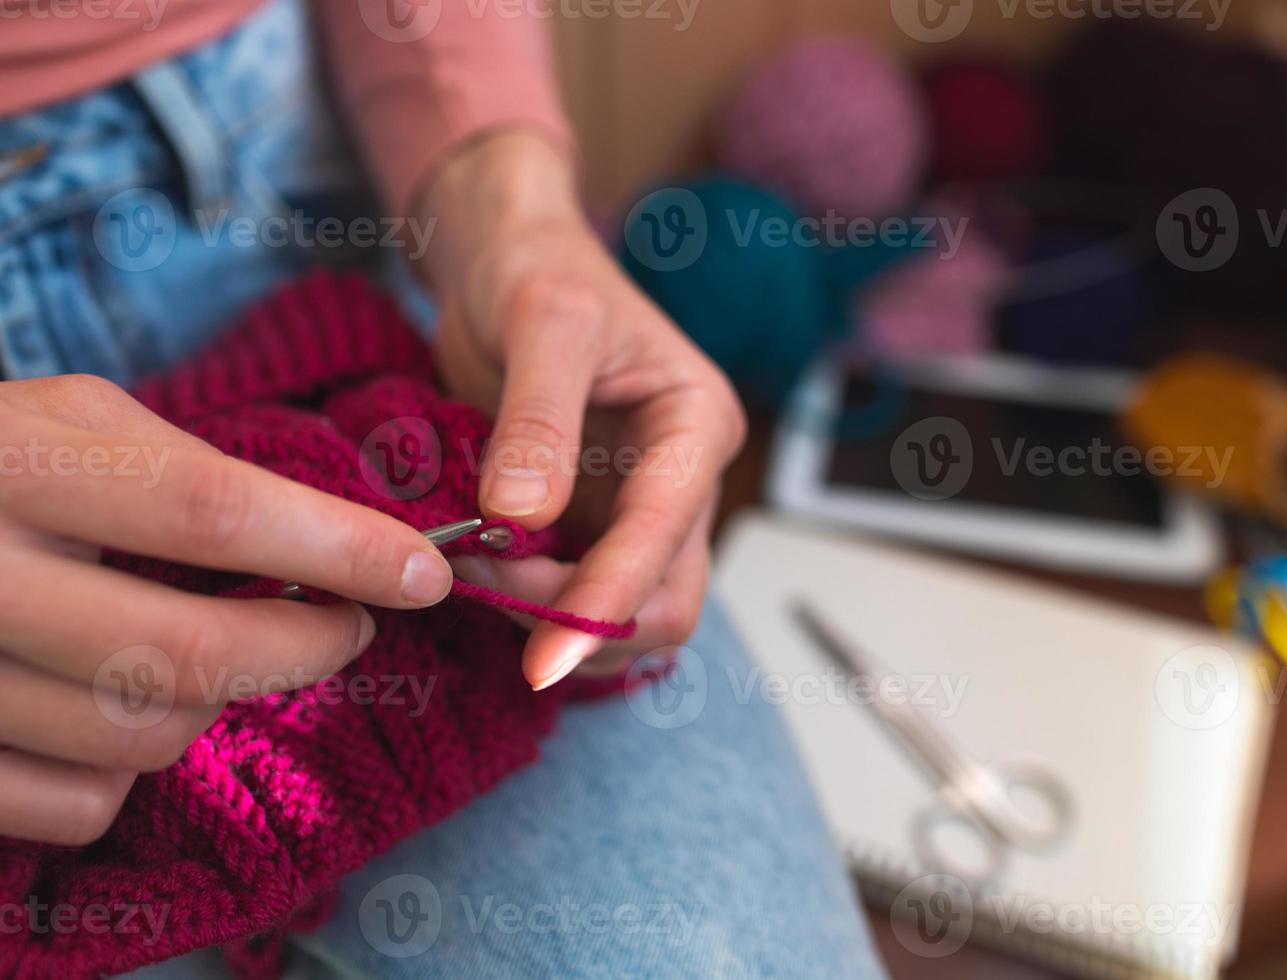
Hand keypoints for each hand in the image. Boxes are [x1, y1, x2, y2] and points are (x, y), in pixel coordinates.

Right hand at [0, 375, 456, 844]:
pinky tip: (111, 703)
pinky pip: (79, 806)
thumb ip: (190, 476)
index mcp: (18, 461)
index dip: (336, 549)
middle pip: (187, 654)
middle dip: (305, 648)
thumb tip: (341, 548)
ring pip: (144, 736)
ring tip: (212, 648)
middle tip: (349, 624)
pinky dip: (125, 767)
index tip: (424, 570)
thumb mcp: (72, 423)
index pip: (211, 513)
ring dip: (215, 701)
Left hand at [420, 130, 745, 689]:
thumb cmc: (537, 267)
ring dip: (550, 621)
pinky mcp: (588, 522)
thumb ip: (538, 419)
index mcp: (695, 427)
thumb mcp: (544, 320)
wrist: (506, 257)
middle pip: (663, 604)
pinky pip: (574, 594)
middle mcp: (679, 480)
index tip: (539, 661)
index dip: (606, 603)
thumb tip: (522, 517)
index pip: (664, 540)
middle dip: (579, 622)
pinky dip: (528, 603)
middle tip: (483, 590)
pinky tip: (474, 571)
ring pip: (624, 616)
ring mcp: (634, 508)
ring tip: (468, 569)